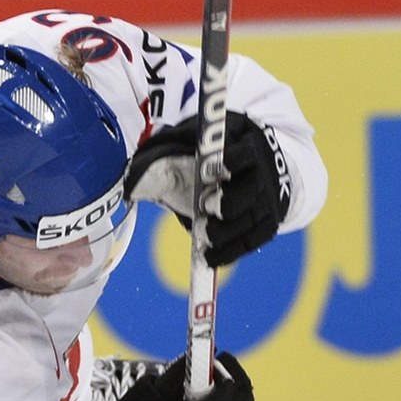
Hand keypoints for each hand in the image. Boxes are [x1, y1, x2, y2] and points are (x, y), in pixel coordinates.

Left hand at [124, 113, 289, 266]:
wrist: (252, 164)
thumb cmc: (214, 153)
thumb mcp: (195, 142)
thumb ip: (168, 153)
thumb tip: (133, 185)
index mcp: (247, 148)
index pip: (246, 153)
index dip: (234, 160)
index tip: (218, 167)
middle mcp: (262, 176)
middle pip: (251, 192)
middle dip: (228, 202)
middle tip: (206, 205)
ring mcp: (267, 202)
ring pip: (252, 222)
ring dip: (226, 233)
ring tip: (205, 236)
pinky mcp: (266, 225)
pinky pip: (251, 243)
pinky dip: (230, 253)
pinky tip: (209, 258)